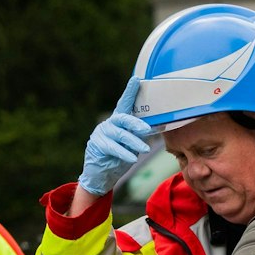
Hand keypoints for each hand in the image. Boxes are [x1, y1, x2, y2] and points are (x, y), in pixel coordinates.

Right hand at [79, 76, 153, 196]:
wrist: (101, 175)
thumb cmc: (120, 157)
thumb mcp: (132, 144)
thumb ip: (140, 134)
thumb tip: (157, 127)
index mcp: (119, 121)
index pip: (125, 104)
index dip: (130, 92)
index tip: (136, 79)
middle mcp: (109, 124)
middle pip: (123, 118)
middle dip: (136, 123)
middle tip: (147, 129)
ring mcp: (101, 134)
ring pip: (119, 134)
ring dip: (134, 142)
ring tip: (145, 149)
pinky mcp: (97, 145)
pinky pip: (113, 148)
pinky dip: (124, 153)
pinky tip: (132, 158)